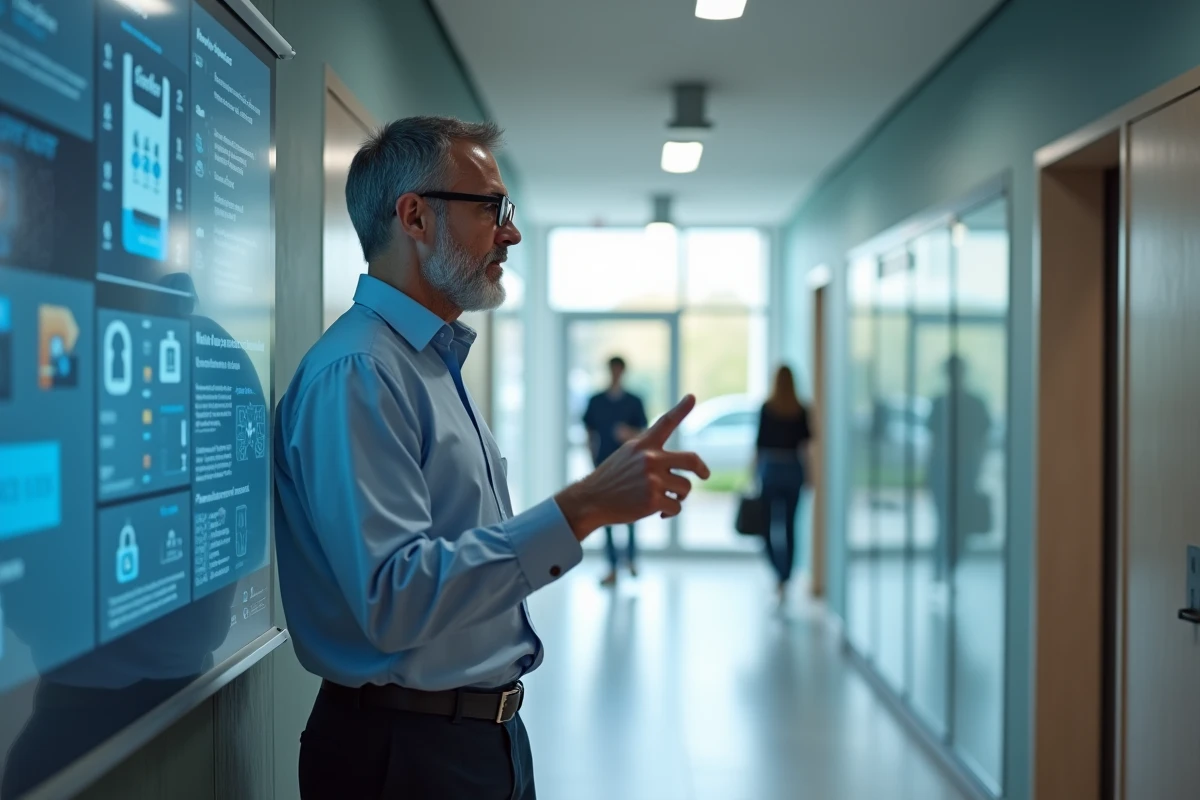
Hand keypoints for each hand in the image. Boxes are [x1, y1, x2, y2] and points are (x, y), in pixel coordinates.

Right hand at [556, 395, 710, 539]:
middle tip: (704, 475)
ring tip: (665, 499)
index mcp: (643, 445)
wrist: (590, 500)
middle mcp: (650, 458)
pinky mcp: (652, 500)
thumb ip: (650, 453)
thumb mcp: (627, 456)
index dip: (681, 409)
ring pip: (685, 488)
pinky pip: (676, 507)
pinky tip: (659, 513)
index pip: (665, 422)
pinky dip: (670, 512)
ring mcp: (652, 479)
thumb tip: (680, 466)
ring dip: (679, 496)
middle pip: (691, 459)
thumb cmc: (611, 480)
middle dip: (702, 469)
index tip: (692, 397)